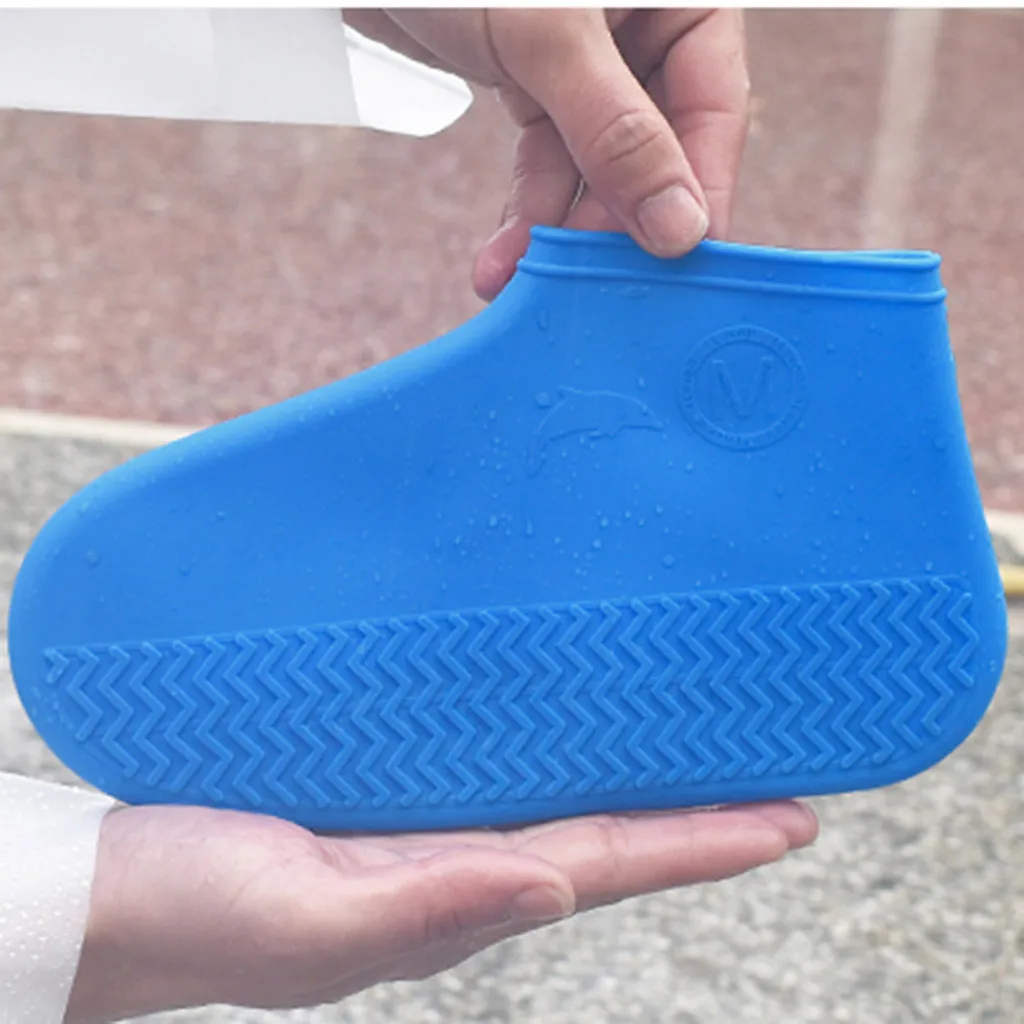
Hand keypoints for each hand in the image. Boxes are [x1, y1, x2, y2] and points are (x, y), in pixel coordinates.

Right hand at [66, 800, 815, 1021]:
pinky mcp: (382, 794)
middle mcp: (457, 863)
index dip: (706, 840)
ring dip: (631, 777)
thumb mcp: (306, 921)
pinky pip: (491, 768)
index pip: (610, 860)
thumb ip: (428, 908)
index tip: (792, 816)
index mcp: (455, 894)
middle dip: (695, 809)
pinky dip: (549, 748)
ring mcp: (422, 829)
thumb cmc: (192, 912)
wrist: (108, 894)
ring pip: (557, 796)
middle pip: (606, 830)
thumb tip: (552, 882)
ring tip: (694, 740)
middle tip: (772, 769)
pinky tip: (562, 721)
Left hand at [342, 9, 749, 298]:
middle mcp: (645, 30)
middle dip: (613, 224)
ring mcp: (591, 62)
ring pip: (594, 168)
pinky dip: (527, 209)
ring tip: (527, 282)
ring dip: (559, 230)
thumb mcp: (549, 35)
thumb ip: (616, 130)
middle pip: (654, 151)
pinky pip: (546, 160)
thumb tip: (677, 227)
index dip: (697, 194)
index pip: (713, 108)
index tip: (678, 268)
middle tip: (591, 287)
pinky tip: (505, 257)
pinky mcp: (538, 81)